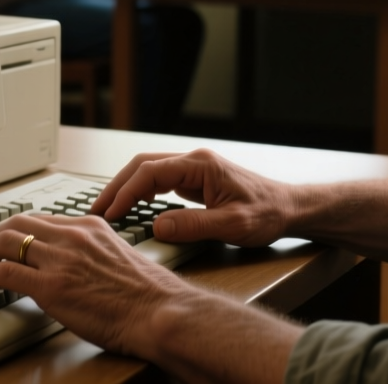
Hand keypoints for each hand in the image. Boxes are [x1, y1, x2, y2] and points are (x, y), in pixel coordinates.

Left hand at [0, 213, 186, 356]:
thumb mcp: (119, 260)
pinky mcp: (50, 287)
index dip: (17, 230)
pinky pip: (3, 272)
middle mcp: (73, 236)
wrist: (159, 312)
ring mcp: (60, 260)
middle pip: (18, 223)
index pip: (43, 220)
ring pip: (4, 242)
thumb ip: (94, 255)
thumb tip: (77, 268)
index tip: (6, 240)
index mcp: (91, 227)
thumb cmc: (148, 296)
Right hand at [91, 149, 292, 247]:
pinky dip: (141, 193)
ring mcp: (194, 169)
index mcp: (200, 164)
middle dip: (117, 186)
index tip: (111, 212)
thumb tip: (157, 227)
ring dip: (127, 189)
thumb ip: (193, 226)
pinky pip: (159, 181)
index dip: (126, 192)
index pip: (150, 171)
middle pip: (143, 165)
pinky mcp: (195, 180)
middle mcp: (194, 161)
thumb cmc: (267, 213)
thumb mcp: (231, 225)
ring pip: (149, 171)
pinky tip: (131, 208)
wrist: (288, 208)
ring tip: (108, 210)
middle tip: (98, 210)